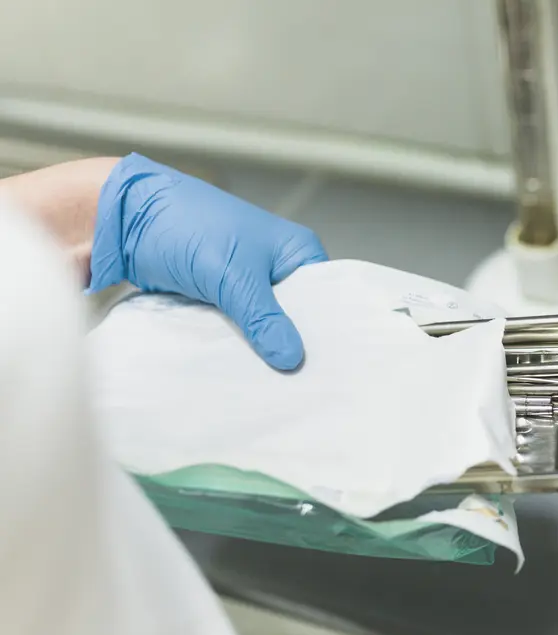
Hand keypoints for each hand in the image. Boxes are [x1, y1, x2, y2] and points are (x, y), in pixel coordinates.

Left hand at [88, 154, 326, 369]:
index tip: (331, 370)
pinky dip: (234, 348)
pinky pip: (236, 331)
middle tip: (301, 388)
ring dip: (260, 351)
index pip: (327, 300)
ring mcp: (246, 285)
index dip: (328, 334)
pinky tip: (241, 374)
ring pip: (263, 328)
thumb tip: (293, 361)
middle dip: (292, 347)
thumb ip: (263, 318)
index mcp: (296, 252)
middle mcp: (277, 269)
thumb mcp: (233, 275)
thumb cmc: (186, 227)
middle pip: (296, 319)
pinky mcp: (218, 300)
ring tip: (273, 389)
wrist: (120, 217)